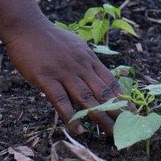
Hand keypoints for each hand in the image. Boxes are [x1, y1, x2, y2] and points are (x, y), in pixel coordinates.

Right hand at [4, 19, 123, 135]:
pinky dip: (71, 116)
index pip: (111, 81)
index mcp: (89, 59)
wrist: (27, 27)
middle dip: (116, 112)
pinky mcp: (46, 78)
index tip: (133, 112)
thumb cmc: (50, 37)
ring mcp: (64, 72)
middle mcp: (80, 66)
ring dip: (100, 118)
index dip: (123, 98)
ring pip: (86, 98)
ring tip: (110, 133)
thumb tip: (97, 76)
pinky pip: (61, 100)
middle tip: (126, 128)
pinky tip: (79, 129)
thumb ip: (86, 62)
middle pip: (103, 93)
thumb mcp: (76, 45)